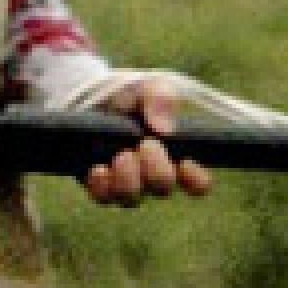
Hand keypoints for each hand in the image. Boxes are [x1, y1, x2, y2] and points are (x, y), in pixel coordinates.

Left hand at [83, 79, 212, 206]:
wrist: (90, 97)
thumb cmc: (129, 95)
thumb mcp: (148, 88)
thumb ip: (161, 100)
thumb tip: (163, 130)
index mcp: (175, 156)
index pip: (198, 183)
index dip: (195, 179)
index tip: (185, 162)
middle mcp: (151, 176)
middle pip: (162, 188)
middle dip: (156, 168)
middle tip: (145, 144)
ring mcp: (125, 183)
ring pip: (132, 198)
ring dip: (128, 178)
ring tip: (122, 155)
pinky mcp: (98, 184)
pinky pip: (103, 196)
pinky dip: (102, 184)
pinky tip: (99, 168)